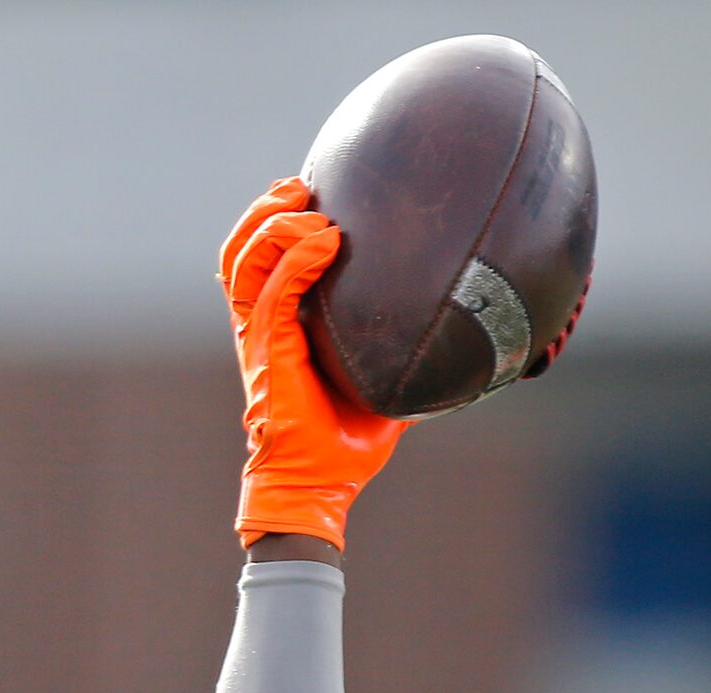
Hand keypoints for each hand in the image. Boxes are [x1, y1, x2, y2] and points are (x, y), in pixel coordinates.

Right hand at [222, 178, 408, 549]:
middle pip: (240, 251)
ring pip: (243, 261)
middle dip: (265, 210)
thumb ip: (408, 357)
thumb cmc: (346, 447)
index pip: (261, 264)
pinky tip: (325, 240)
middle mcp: (260, 329)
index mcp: (278, 332)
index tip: (313, 197)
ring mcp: (259, 340)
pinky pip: (274, 292)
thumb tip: (469, 344)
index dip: (277, 224)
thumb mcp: (385, 388)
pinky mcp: (268, 353)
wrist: (318, 489)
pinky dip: (295, 259)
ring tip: (304, 204)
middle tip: (300, 186)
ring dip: (273, 224)